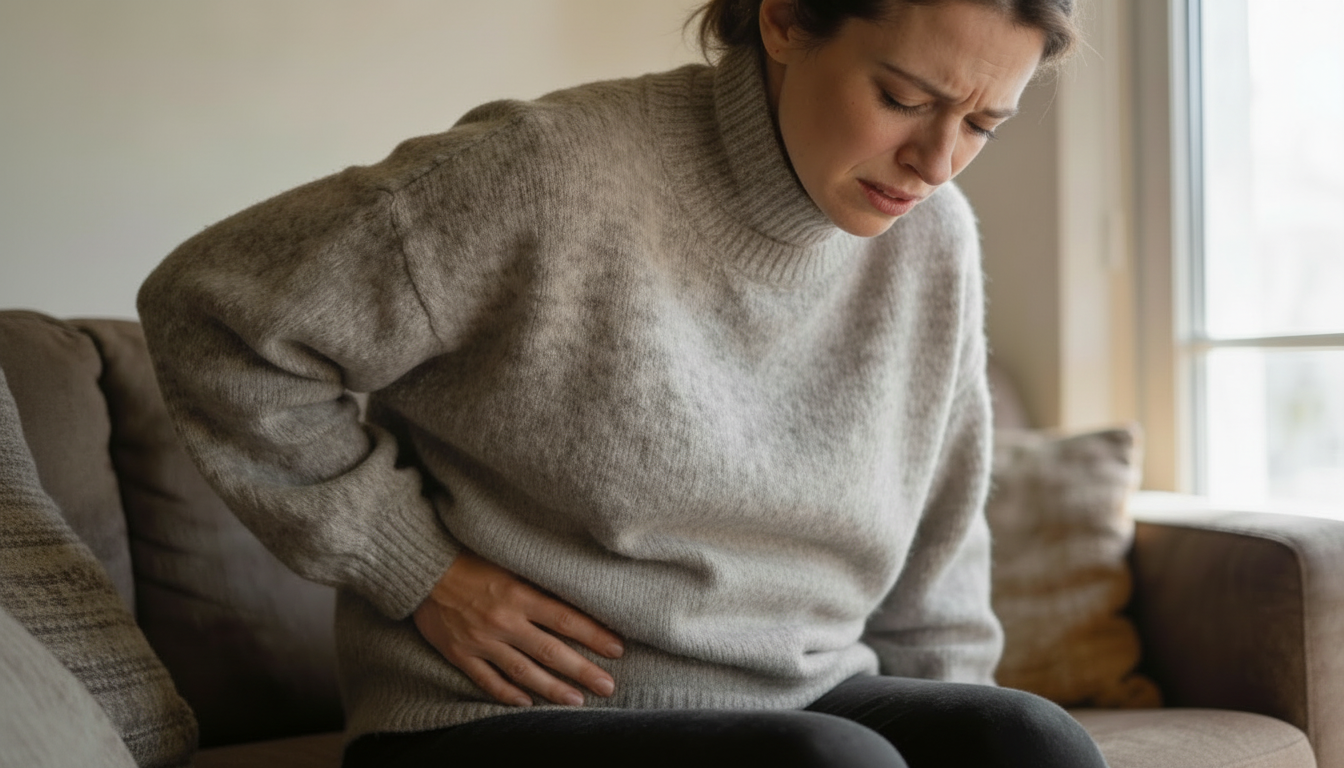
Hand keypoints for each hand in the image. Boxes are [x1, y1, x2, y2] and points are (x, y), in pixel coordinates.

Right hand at [413, 551, 623, 706]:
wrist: (420, 567)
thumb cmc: (468, 558)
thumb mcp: (508, 561)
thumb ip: (536, 580)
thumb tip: (574, 589)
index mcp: (518, 594)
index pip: (566, 619)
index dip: (594, 636)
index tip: (616, 649)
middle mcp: (503, 621)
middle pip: (551, 652)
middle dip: (583, 671)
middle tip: (607, 686)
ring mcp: (481, 641)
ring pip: (523, 672)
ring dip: (553, 689)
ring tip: (577, 700)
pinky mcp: (460, 653)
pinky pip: (487, 680)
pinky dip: (508, 694)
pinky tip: (527, 701)